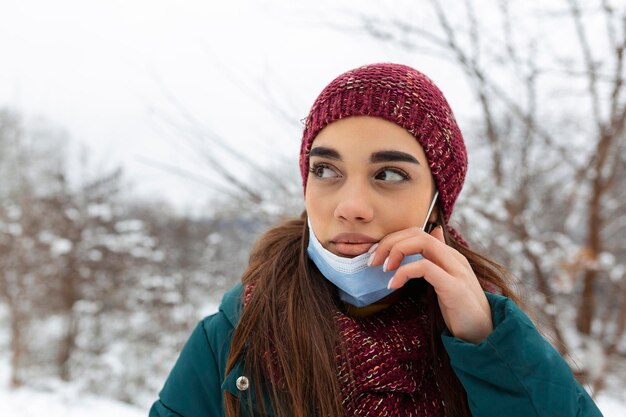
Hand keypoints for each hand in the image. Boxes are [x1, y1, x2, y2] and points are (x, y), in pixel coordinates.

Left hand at [368, 226, 492, 343]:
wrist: (485, 336)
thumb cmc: (460, 311)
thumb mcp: (445, 282)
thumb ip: (436, 261)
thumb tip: (433, 234)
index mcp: (450, 256)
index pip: (418, 232)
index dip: (394, 238)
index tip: (376, 254)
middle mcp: (454, 258)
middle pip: (417, 233)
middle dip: (390, 242)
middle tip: (373, 260)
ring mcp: (456, 270)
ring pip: (422, 242)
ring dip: (395, 251)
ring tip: (382, 269)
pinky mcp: (454, 287)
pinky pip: (424, 267)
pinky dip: (404, 272)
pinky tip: (393, 284)